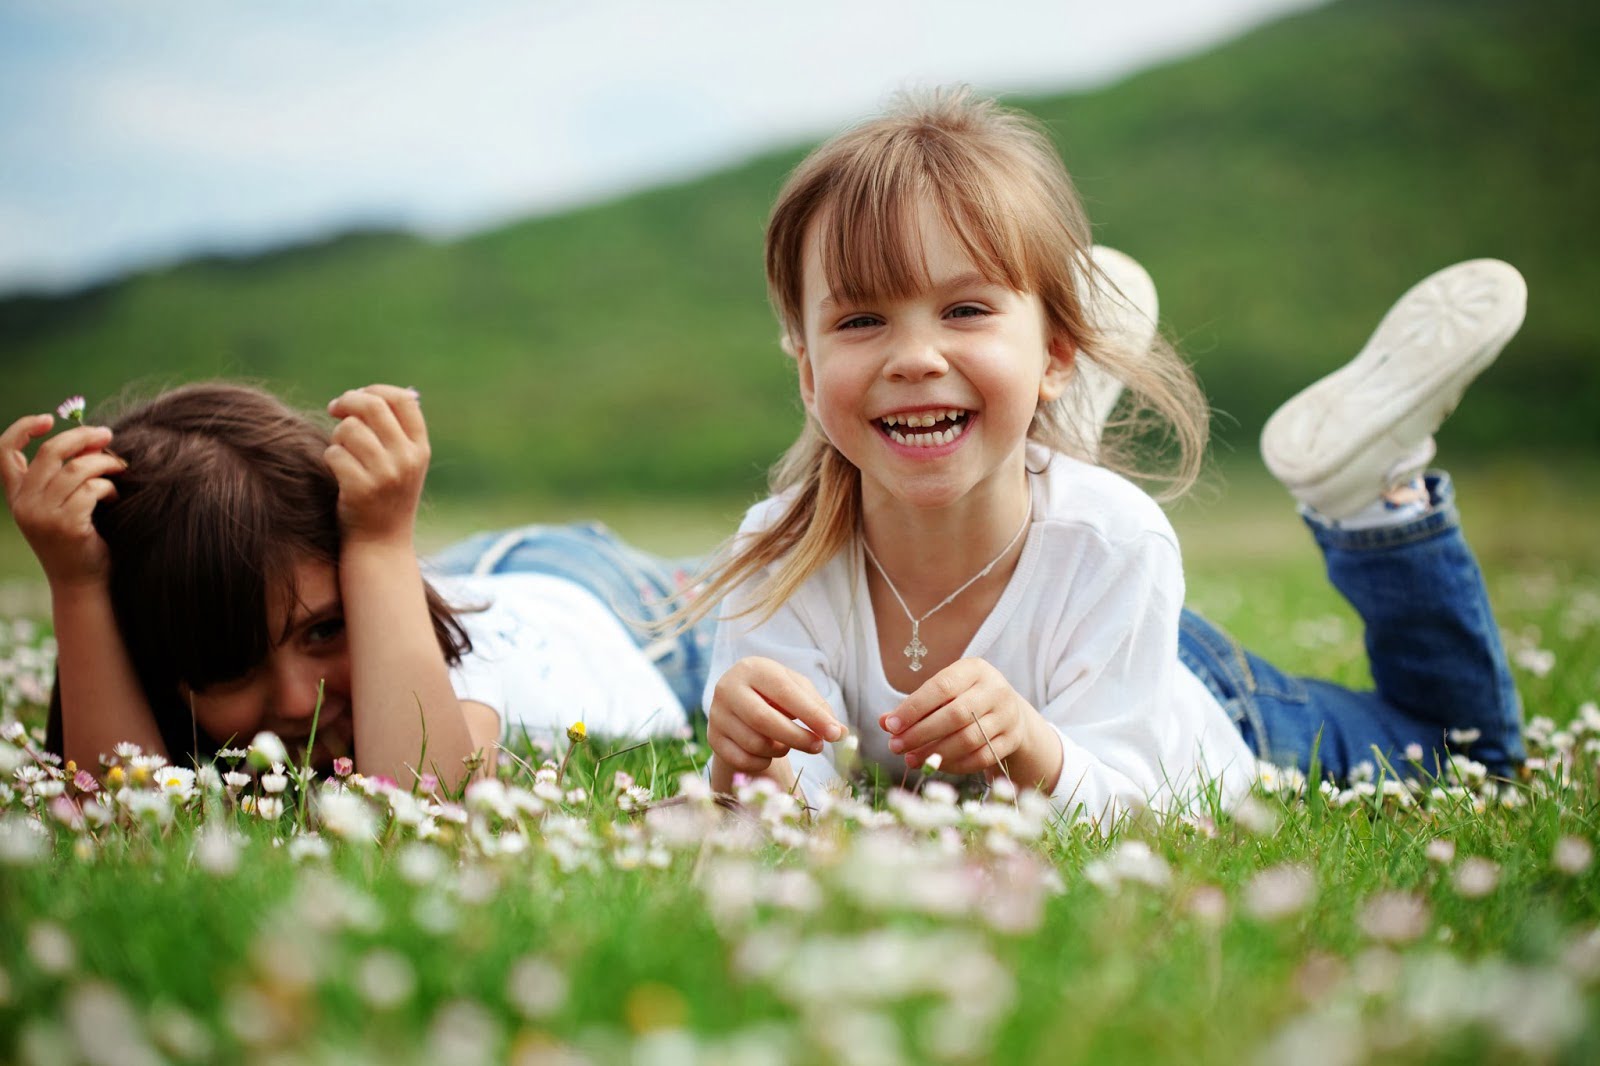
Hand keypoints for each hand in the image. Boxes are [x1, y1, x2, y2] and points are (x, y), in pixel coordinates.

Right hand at [1, 415, 123, 589]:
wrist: (82, 583)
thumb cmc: (79, 539)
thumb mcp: (63, 503)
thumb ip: (66, 474)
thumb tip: (93, 436)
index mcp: (17, 495)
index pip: (4, 452)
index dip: (22, 428)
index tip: (48, 419)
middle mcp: (24, 503)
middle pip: (51, 452)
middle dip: (83, 437)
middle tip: (107, 435)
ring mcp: (43, 515)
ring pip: (77, 468)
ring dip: (104, 463)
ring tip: (119, 469)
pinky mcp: (67, 525)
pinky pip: (93, 489)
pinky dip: (109, 487)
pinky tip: (115, 496)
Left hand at [325, 385, 428, 545]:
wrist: (381, 544)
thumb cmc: (385, 497)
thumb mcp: (403, 464)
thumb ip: (392, 431)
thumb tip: (364, 394)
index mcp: (421, 449)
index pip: (404, 400)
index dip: (376, 390)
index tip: (358, 397)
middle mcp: (408, 459)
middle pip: (373, 406)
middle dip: (348, 401)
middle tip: (334, 408)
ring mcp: (386, 475)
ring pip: (349, 429)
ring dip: (337, 436)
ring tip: (341, 452)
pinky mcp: (361, 489)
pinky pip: (334, 454)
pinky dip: (330, 459)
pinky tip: (337, 473)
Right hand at [708, 656, 844, 785]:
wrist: (740, 702)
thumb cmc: (775, 694)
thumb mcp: (798, 691)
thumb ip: (820, 709)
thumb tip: (842, 734)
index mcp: (753, 668)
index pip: (786, 693)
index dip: (812, 715)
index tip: (835, 734)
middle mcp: (728, 688)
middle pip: (765, 720)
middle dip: (797, 738)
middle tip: (818, 747)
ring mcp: (716, 714)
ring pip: (755, 743)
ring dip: (780, 750)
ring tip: (787, 743)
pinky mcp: (713, 738)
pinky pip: (743, 760)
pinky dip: (763, 762)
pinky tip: (768, 753)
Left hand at [880, 658, 1055, 780]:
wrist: (1008, 711)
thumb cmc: (964, 698)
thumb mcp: (943, 693)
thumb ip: (915, 706)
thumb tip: (885, 722)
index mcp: (975, 669)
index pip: (942, 687)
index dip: (914, 708)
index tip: (891, 726)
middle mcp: (995, 689)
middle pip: (955, 715)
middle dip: (921, 734)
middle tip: (895, 747)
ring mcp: (1007, 716)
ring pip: (968, 739)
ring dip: (935, 753)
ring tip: (910, 759)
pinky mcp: (1012, 740)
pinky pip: (981, 757)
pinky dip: (954, 765)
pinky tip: (935, 765)